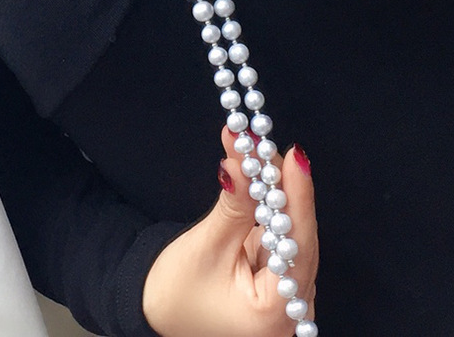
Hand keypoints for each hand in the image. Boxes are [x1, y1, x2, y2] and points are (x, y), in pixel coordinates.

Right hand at [142, 128, 317, 336]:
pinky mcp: (278, 278)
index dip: (298, 197)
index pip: (299, 246)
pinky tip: (259, 175)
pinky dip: (268, 205)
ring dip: (274, 190)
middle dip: (281, 186)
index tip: (294, 157)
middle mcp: (292, 310)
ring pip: (290, 230)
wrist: (157, 309)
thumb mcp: (206, 246)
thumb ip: (233, 204)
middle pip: (297, 234)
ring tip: (256, 150)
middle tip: (263, 144)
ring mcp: (288, 296)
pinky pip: (280, 233)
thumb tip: (242, 160)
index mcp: (274, 313)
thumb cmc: (177, 291)